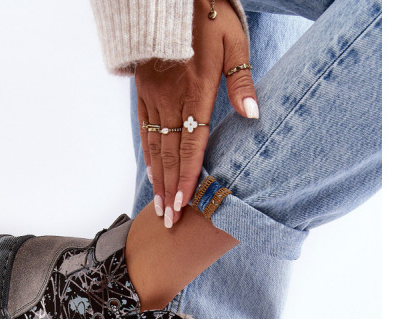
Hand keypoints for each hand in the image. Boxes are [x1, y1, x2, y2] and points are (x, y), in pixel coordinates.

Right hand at [135, 0, 256, 227]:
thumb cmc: (207, 15)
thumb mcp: (234, 42)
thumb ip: (241, 81)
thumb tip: (252, 115)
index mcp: (196, 90)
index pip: (192, 144)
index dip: (188, 177)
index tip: (184, 204)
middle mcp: (171, 99)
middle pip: (171, 154)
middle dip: (170, 190)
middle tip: (169, 220)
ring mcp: (154, 97)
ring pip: (156, 146)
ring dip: (158, 180)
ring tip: (159, 206)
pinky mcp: (144, 92)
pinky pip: (145, 129)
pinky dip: (149, 155)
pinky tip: (152, 173)